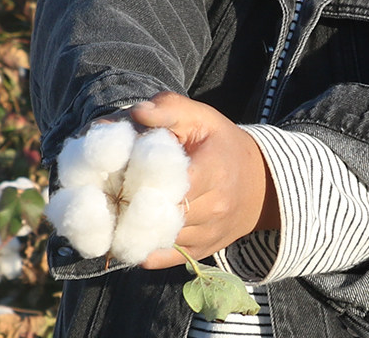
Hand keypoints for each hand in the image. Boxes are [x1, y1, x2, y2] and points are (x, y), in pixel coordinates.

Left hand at [128, 91, 278, 268]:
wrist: (261, 183)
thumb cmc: (222, 144)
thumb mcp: (201, 117)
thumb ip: (167, 109)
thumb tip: (136, 113)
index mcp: (213, 169)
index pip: (171, 184)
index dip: (141, 179)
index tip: (118, 169)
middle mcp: (214, 207)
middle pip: (162, 215)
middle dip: (131, 205)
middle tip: (106, 192)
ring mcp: (208, 234)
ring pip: (160, 239)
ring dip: (133, 228)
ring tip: (114, 209)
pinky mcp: (200, 252)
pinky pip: (164, 259)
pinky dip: (142, 249)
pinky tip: (127, 232)